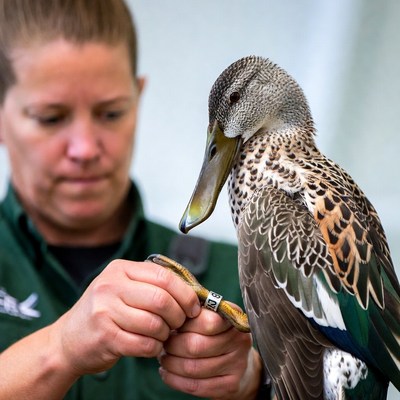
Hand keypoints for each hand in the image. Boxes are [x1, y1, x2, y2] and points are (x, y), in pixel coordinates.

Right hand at [50, 259, 200, 375]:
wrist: (69, 339)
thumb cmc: (106, 311)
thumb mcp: (124, 287)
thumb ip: (153, 285)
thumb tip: (193, 293)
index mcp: (121, 269)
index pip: (164, 276)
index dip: (185, 293)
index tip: (193, 307)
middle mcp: (110, 285)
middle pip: (161, 299)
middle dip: (178, 315)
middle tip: (180, 323)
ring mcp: (105, 310)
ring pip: (154, 323)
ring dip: (165, 334)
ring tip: (163, 335)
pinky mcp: (104, 336)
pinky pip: (143, 344)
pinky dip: (154, 348)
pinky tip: (151, 346)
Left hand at [159, 305, 262, 399]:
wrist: (242, 362)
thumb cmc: (217, 333)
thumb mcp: (210, 315)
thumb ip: (194, 312)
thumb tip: (169, 314)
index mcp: (232, 318)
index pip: (206, 321)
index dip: (183, 324)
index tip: (171, 325)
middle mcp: (239, 340)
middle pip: (196, 346)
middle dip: (172, 346)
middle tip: (164, 344)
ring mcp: (237, 364)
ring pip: (193, 367)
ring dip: (171, 364)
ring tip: (164, 359)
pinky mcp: (230, 386)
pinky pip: (196, 386)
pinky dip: (175, 380)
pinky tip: (167, 373)